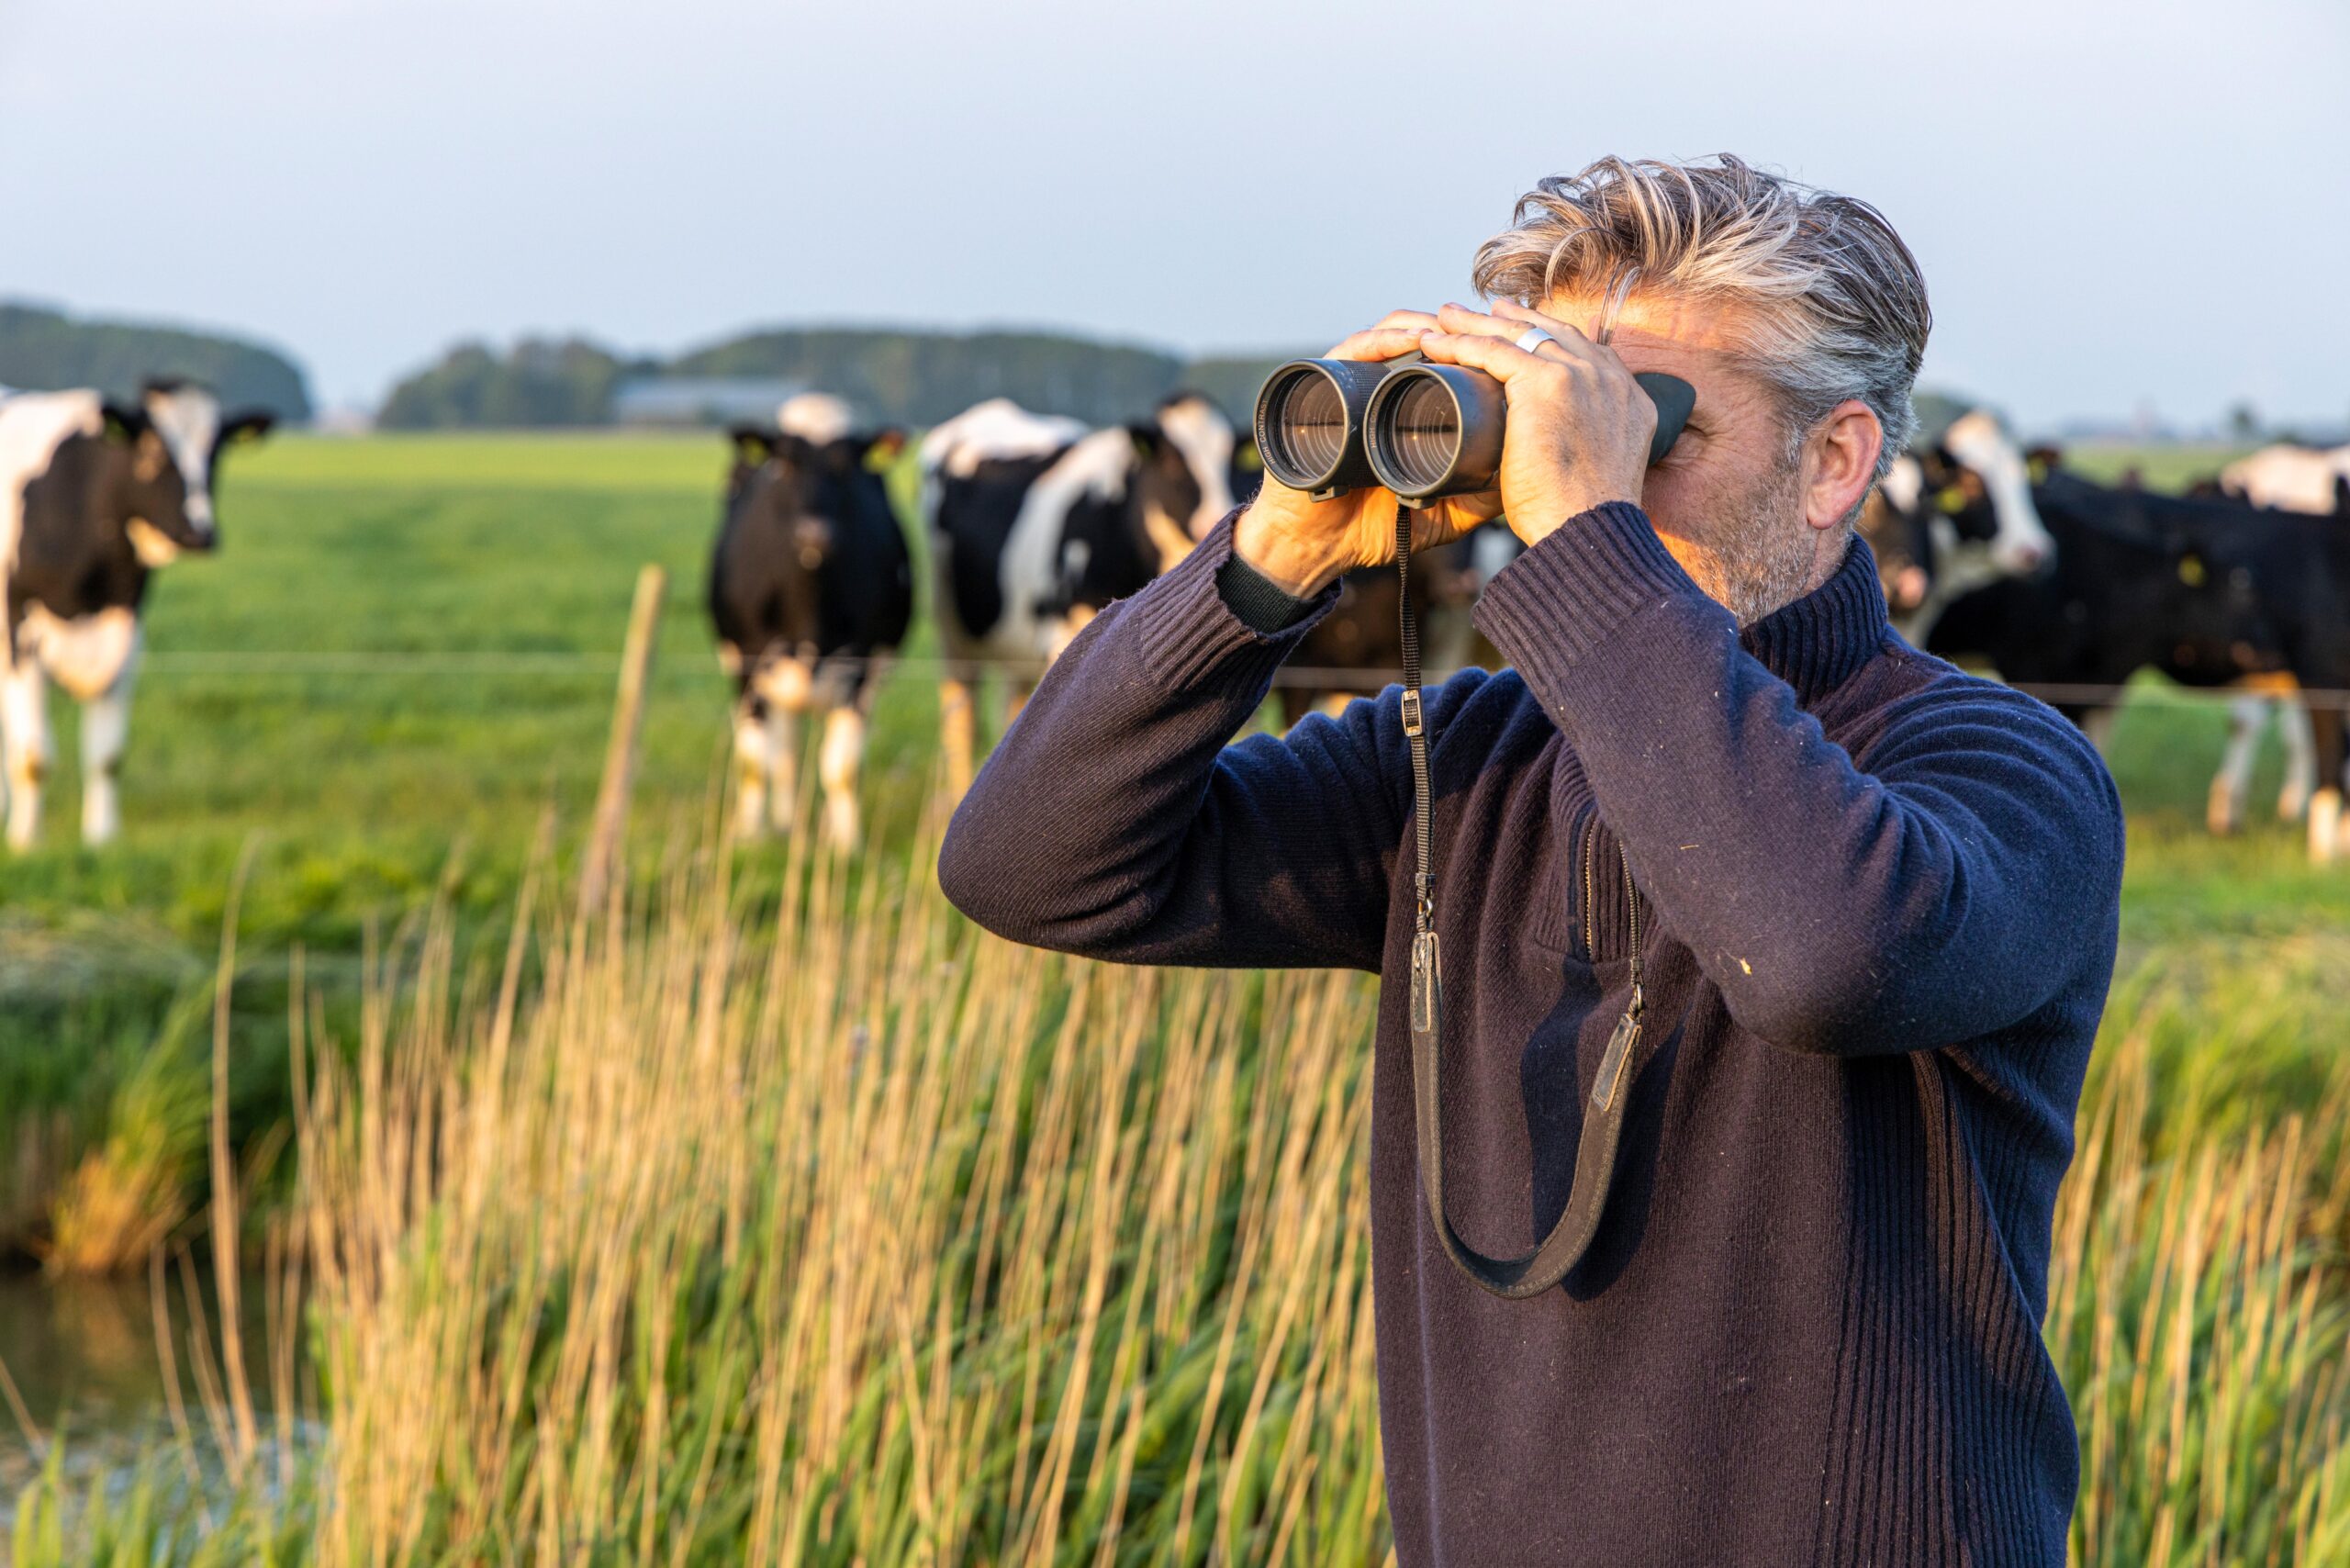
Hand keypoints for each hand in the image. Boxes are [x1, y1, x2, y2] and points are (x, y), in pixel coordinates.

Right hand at [1231, 311, 1503, 596]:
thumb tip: (1527, 477)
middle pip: (1424, 338)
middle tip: (1496, 330)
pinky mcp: (1321, 388)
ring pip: (1392, 333)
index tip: (1514, 350)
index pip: (1446, 361)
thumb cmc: (1369, 528)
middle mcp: (1379, 389)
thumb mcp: (1441, 515)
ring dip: (1429, 325)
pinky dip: (1383, 339)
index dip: (1478, 348)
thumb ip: (1478, 499)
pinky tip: (1414, 337)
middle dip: (1461, 329)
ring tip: (1461, 331)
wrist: (1313, 547)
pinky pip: (1352, 351)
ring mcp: (1351, 387)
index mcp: (1406, 408)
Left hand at [1415, 301, 1655, 547]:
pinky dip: (1460, 344)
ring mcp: (1580, 375)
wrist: (1591, 531)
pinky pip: (1493, 351)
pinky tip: (1435, 342)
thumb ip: (1582, 447)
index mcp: (1628, 399)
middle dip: (1515, 319)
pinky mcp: (1545, 382)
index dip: (1551, 336)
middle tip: (1487, 309)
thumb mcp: (1598, 475)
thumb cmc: (1584, 522)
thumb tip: (1550, 455)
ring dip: (1477, 323)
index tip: (1525, 328)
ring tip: (1446, 316)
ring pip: (1519, 335)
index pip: (1585, 351)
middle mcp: (1609, 379)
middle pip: (1553, 333)